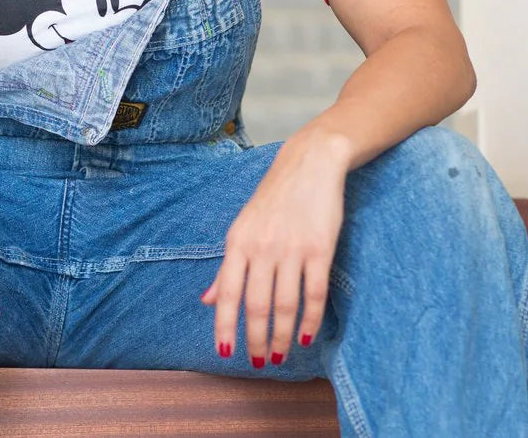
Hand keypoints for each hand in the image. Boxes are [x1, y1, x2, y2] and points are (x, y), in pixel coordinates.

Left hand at [202, 130, 350, 366]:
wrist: (309, 165)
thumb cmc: (272, 200)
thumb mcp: (241, 229)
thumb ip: (227, 267)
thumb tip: (207, 300)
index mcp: (238, 243)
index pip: (228, 293)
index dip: (225, 325)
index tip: (225, 352)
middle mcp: (262, 248)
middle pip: (256, 305)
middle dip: (255, 339)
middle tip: (258, 362)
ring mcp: (292, 250)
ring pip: (285, 305)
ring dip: (282, 336)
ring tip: (280, 355)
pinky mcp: (320, 249)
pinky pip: (314, 294)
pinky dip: (311, 320)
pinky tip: (307, 337)